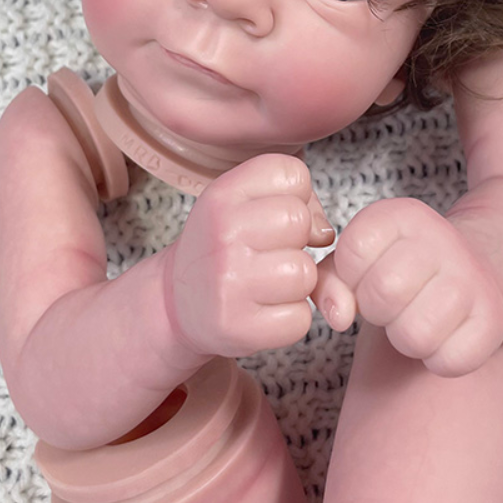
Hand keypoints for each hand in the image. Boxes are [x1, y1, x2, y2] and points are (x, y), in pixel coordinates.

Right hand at [164, 153, 333, 359]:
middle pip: (299, 221)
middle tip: (271, 251)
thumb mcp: (246, 205)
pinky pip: (300, 318)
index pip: (294, 174)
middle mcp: (221, 233)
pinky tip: (264, 310)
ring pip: (305, 273)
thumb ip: (299, 201)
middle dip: (297, 239)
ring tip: (268, 282)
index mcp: (223, 194)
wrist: (177, 301)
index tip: (273, 214)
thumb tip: (324, 235)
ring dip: (297, 282)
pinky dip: (290, 318)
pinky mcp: (238, 327)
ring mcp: (228, 282)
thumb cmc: (226, 246)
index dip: (296, 196)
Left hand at [316, 198, 502, 376]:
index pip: (354, 251)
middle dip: (377, 310)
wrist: (476, 268)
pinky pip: (450, 361)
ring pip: (415, 334)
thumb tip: (338, 317)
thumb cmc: (401, 267)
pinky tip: (443, 337)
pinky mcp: (494, 318)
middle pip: (383, 292)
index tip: (369, 274)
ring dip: (406, 338)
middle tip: (393, 303)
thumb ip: (328, 280)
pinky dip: (439, 360)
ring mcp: (473, 277)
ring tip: (416, 319)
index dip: (352, 276)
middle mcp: (442, 238)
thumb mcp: (360, 259)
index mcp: (403, 214)